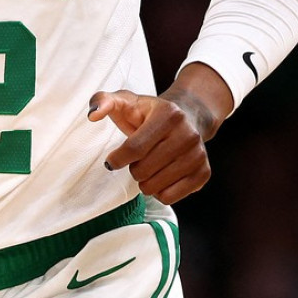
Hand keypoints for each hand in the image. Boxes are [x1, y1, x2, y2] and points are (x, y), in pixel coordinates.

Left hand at [87, 88, 217, 203]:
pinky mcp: (204, 173)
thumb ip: (103, 100)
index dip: (117, 158)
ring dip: (144, 181)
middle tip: (136, 160)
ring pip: (156, 186)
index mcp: (169, 115)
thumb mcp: (126, 100)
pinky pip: (171, 197)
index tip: (111, 161)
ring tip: (147, 168)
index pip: (135, 148)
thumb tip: (92, 115)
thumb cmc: (149, 112)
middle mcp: (189, 135)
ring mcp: (199, 155)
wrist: (188, 117)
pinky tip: (159, 178)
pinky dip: (159, 192)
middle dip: (132, 168)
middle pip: (143, 170)